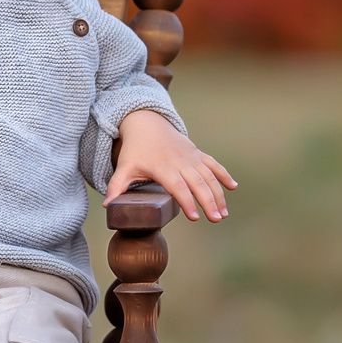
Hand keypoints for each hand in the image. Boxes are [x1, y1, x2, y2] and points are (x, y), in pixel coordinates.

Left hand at [110, 110, 236, 220]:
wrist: (147, 123)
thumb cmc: (135, 150)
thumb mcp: (124, 168)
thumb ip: (116, 187)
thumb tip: (108, 207)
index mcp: (162, 167)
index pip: (177, 186)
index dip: (186, 201)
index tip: (194, 217)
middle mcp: (180, 161)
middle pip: (197, 183)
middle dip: (208, 201)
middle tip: (216, 220)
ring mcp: (191, 156)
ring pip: (208, 176)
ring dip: (218, 194)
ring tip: (223, 214)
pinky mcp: (197, 153)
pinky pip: (213, 164)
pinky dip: (224, 175)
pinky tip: (233, 188)